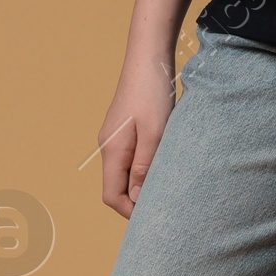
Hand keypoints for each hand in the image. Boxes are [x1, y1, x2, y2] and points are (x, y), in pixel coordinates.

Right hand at [97, 52, 177, 217]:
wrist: (148, 57)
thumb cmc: (153, 93)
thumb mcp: (155, 133)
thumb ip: (145, 167)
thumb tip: (138, 199)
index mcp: (112, 150)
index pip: (112, 196)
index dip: (130, 212)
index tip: (154, 218)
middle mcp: (108, 146)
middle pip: (116, 187)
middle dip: (136, 201)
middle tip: (164, 207)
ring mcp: (115, 137)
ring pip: (124, 173)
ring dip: (142, 183)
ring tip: (167, 186)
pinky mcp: (124, 129)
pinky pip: (130, 158)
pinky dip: (144, 168)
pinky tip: (163, 164)